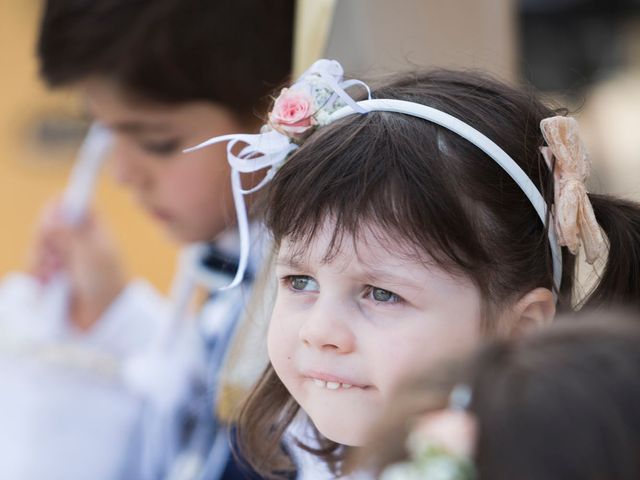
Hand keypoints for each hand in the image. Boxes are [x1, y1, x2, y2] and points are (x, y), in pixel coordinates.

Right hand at [30, 200, 126, 330]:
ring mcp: (64, 257)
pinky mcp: (52, 275)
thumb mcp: (91, 255)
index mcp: (94, 229)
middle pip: (48, 224)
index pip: (73, 204)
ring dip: (39, 260)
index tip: (51, 223)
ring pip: (38, 246)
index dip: (58, 208)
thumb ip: (71, 233)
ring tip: (51, 275)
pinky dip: (36, 274)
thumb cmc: (105, 283)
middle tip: (52, 258)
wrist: (103, 316)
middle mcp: (77, 239)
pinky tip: (45, 284)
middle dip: (43, 241)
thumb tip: (53, 211)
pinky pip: (34, 267)